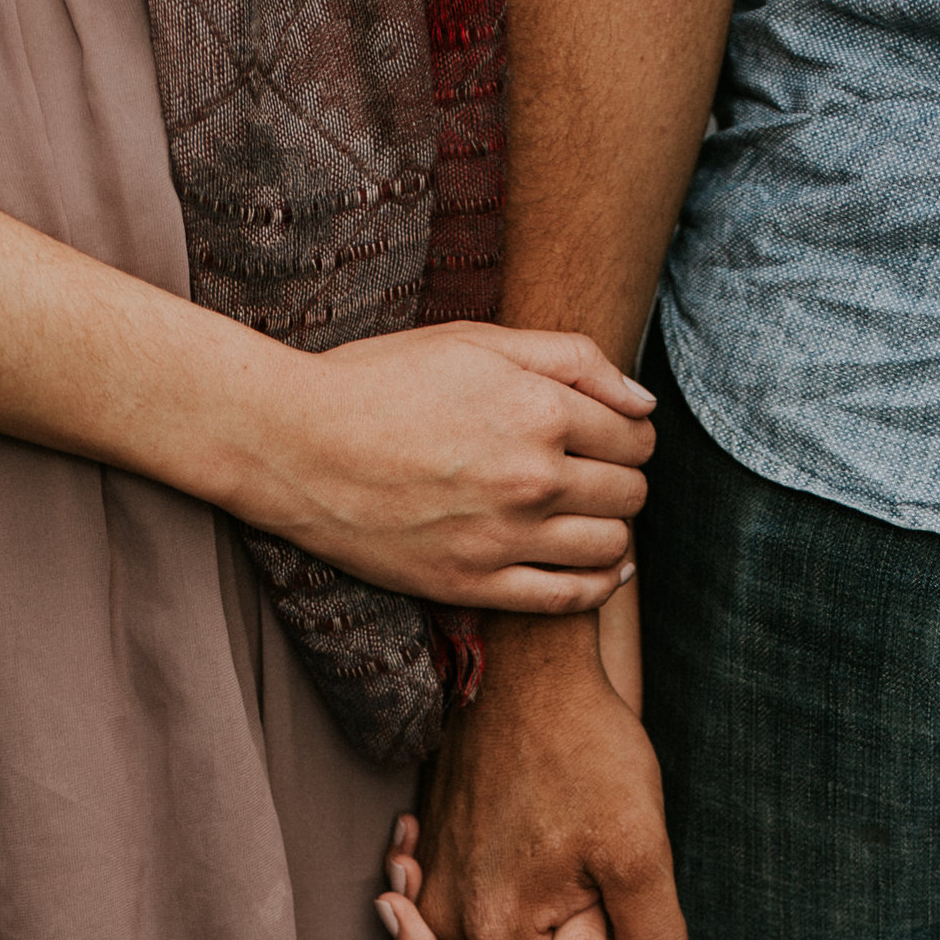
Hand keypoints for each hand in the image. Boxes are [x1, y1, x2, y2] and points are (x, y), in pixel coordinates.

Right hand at [238, 324, 652, 612]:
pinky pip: (567, 598)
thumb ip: (572, 360)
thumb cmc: (380, 380)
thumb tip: (644, 404)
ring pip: (611, 547)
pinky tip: (601, 570)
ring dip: (615, 531)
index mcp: (539, 409)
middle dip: (625, 479)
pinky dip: (599, 586)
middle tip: (596, 473)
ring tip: (589, 515)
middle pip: (631, 492)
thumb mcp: (476, 341)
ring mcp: (504, 537)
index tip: (611, 435)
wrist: (294, 444)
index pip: (636, 435)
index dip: (632, 434)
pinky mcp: (473, 584)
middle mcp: (532, 478)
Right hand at [373, 616, 686, 939]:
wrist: (524, 667)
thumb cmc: (585, 749)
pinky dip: (438, 922)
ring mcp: (431, 883)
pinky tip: (483, 891)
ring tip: (523, 932)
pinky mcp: (428, 850)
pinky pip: (423, 918)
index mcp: (501, 929)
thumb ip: (636, 937)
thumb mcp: (640, 845)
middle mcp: (450, 916)